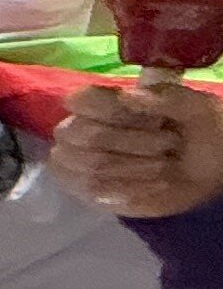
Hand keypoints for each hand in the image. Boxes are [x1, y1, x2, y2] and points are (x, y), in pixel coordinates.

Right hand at [50, 78, 222, 218]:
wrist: (210, 170)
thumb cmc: (197, 131)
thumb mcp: (194, 106)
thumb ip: (164, 97)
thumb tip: (127, 97)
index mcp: (102, 101)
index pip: (78, 99)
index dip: (111, 109)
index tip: (153, 117)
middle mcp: (81, 129)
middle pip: (83, 133)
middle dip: (133, 140)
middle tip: (169, 142)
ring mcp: (80, 162)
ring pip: (92, 164)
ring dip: (136, 165)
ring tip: (166, 164)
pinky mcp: (88, 191)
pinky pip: (97, 190)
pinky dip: (134, 187)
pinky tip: (157, 183)